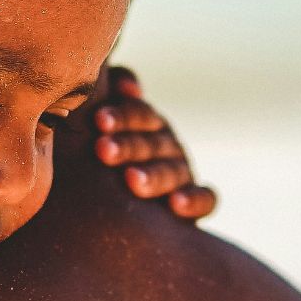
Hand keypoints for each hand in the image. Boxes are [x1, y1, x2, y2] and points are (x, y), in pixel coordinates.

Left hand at [92, 67, 216, 220]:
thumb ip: (108, 93)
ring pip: (173, 170)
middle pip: (151, 141)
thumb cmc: (96, 160)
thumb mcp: (96, 128)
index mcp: (142, 122)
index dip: (121, 115)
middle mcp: (165, 143)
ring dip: (154, 174)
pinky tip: (176, 204)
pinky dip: (194, 199)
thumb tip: (125, 86)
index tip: (99, 121)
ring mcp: (182, 170)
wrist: (110, 214)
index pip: (137, 112)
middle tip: (103, 150)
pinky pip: (204, 198)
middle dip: (128, 145)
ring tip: (132, 180)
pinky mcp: (197, 201)